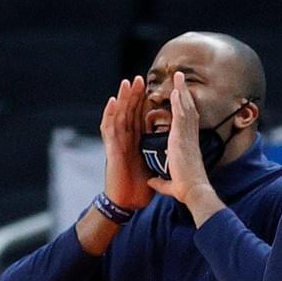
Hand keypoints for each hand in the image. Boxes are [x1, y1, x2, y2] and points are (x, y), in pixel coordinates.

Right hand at [101, 76, 153, 210]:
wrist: (128, 203)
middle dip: (134, 95)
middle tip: (139, 78)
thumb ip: (158, 158)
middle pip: (129, 112)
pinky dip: (110, 114)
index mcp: (136, 142)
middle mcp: (125, 140)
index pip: (140, 117)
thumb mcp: (154, 168)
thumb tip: (173, 154)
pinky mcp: (111, 150)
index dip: (144, 103)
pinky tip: (113, 101)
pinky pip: (109, 129)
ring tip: (127, 83)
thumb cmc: (138, 188)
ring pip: (118, 116)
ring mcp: (117, 143)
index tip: (152, 88)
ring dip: (122, 99)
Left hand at [146, 71, 213, 205]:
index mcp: (188, 147)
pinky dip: (179, 101)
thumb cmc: (185, 190)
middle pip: (189, 110)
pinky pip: (181, 114)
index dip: (185, 109)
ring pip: (186, 108)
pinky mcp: (182, 137)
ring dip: (182, 91)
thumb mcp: (170, 184)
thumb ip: (160, 181)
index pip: (187, 123)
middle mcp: (190, 138)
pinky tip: (175, 89)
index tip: (181, 98)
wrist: (193, 191)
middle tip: (181, 79)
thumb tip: (151, 181)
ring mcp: (187, 136)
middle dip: (185, 94)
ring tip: (178, 76)